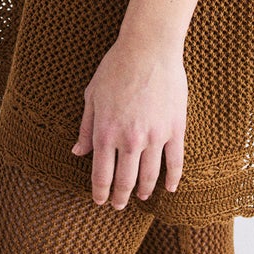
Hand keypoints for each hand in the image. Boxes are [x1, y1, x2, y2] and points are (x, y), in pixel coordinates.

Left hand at [71, 33, 186, 208]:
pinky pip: (175, 161)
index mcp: (106, 133)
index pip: (101, 175)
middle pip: (125, 181)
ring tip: (141, 197)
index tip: (99, 201)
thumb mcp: (92, 96)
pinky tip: (169, 188)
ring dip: (144, 190)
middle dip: (120, 197)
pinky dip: (172, 178)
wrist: (148, 48)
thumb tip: (78, 152)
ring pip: (150, 175)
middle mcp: (130, 139)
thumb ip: (86, 128)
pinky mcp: (175, 128)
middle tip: (118, 205)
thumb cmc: (116, 68)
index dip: (100, 192)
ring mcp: (155, 136)